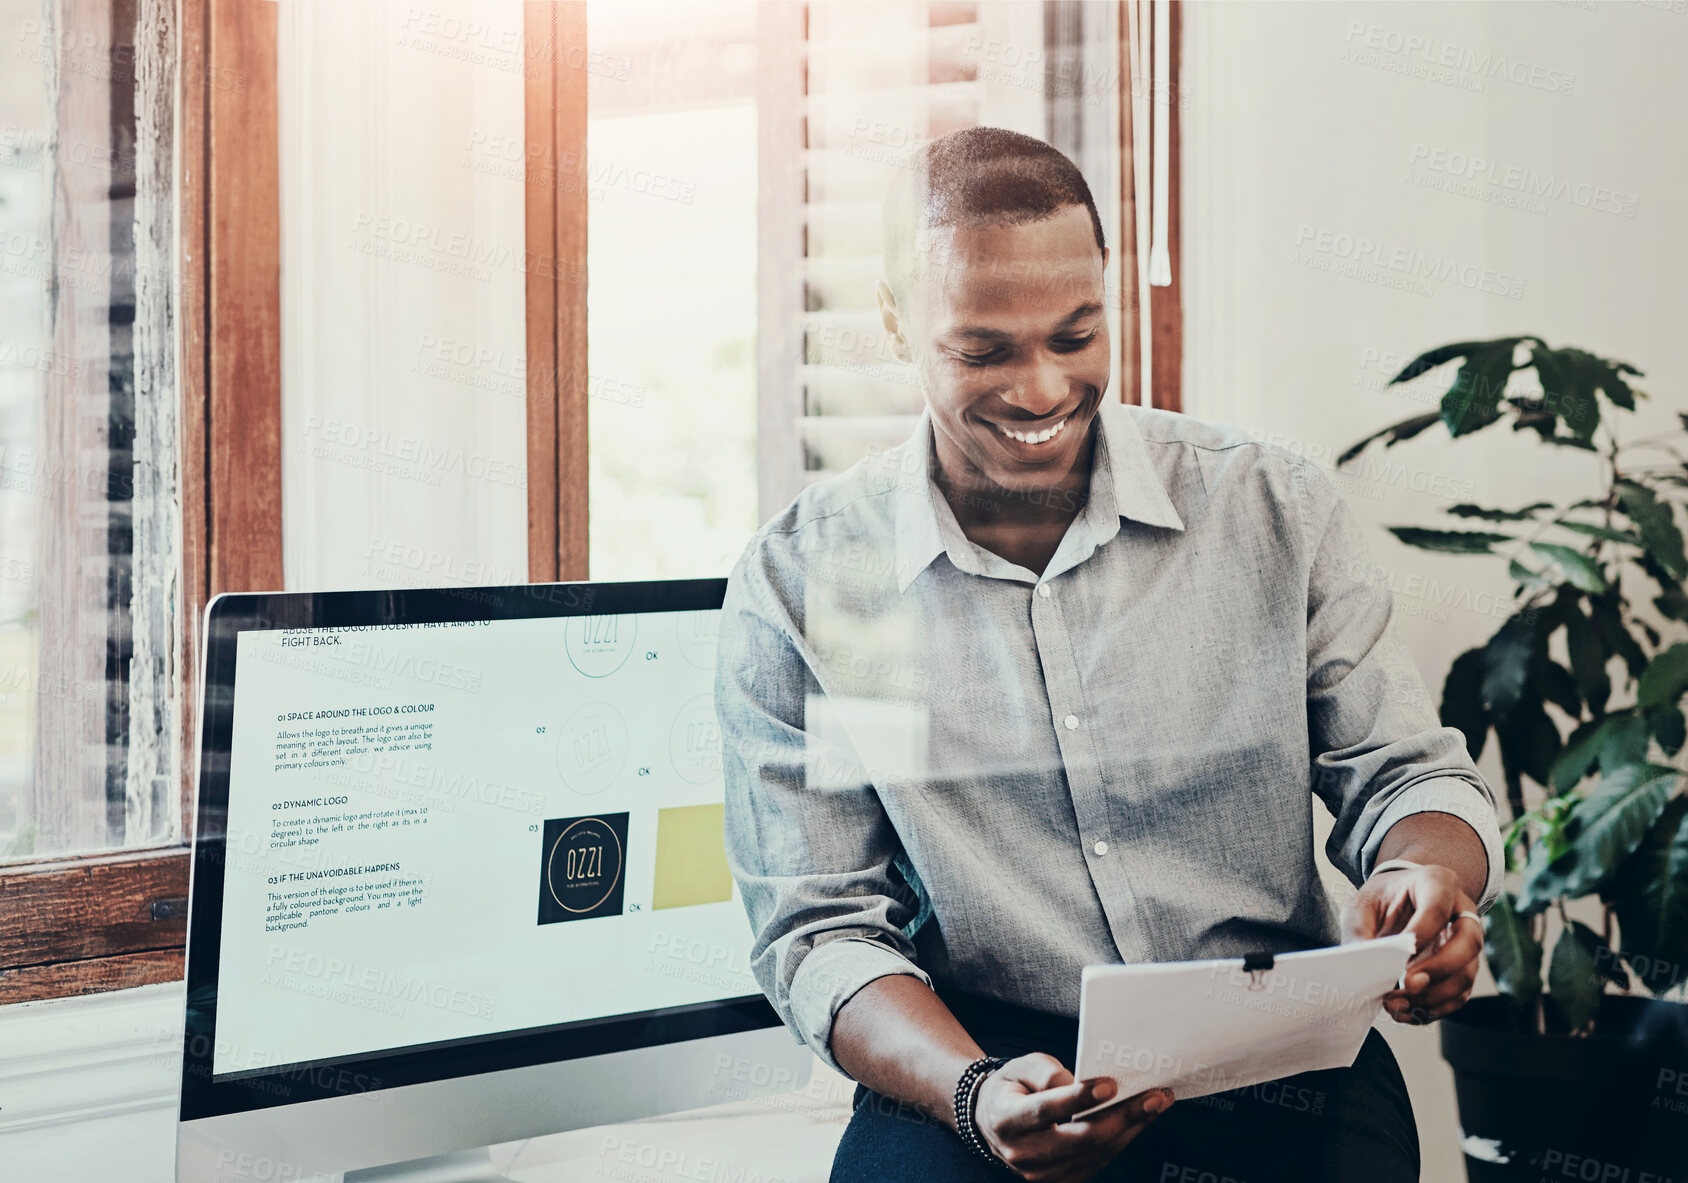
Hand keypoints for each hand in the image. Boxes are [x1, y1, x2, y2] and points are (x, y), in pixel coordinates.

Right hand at [972, 1052, 1171, 1181]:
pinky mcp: (1060, 1181)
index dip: (1077, 1099)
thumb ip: (1045, 1071)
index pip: (1044, 1111)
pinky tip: (1138, 1120)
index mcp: (1006, 1120)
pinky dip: (1122, 1140)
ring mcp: (1042, 1175)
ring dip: (1131, 1129)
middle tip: (1154, 1096)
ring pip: (1096, 1153)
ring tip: (1156, 1104)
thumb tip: (1078, 1083)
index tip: (1110, 1084)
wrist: (993, 1122)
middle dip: (1123, 1117)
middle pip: (1081, 1139)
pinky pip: (1098, 1161)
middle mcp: (1023, 1154)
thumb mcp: (1019, 1067)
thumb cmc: (1012, 1088)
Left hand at [1342, 862, 1481, 1023]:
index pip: (1437, 908)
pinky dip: (1434, 1008)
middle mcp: (1461, 912)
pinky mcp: (1463, 968)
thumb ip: (1360, 932)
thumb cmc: (1380, 899)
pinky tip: (1407, 1012)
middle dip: (1438, 969)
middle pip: (1469, 943)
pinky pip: (1459, 994)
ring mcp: (1467, 942)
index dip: (1421, 934)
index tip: (1397, 956)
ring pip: (1466, 974)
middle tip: (1407, 985)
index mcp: (1437, 883)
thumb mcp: (1361, 905)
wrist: (1397, 900)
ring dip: (1434, 997)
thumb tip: (1366, 967)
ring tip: (1398, 1005)